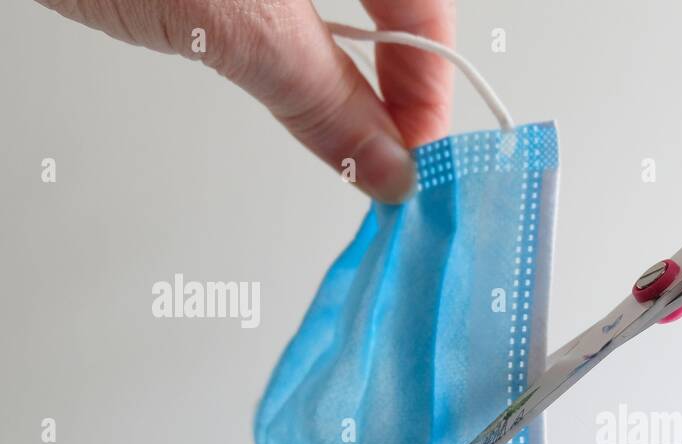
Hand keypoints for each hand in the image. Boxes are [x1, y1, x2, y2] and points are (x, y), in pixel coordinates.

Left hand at [37, 0, 454, 202]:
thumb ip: (321, 96)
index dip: (428, 90)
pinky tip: (289, 65)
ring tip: (338, 120)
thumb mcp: (230, 21)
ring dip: (347, 62)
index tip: (412, 162)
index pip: (429, 5)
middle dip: (394, 80)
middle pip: (397, 3)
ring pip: (344, 4)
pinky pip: (295, 0)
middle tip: (381, 154)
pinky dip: (300, 35)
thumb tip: (385, 165)